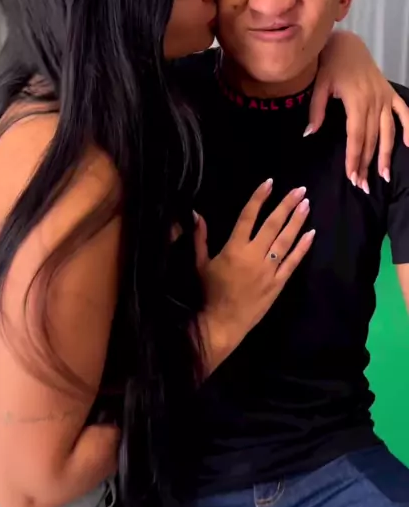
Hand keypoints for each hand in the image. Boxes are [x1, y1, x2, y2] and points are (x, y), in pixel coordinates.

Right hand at [195, 180, 314, 374]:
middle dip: (287, 205)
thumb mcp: (200, 264)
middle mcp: (254, 255)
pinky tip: (311, 234)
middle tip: (300, 190)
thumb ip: (199, 238)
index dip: (259, 198)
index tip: (269, 183)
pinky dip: (302, 247)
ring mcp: (269, 270)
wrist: (222, 324)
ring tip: (306, 204)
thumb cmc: (208, 292)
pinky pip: (293, 262)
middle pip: (273, 224)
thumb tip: (196, 214)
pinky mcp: (278, 283)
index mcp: (235, 248)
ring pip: (286, 240)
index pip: (248, 216)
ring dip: (297, 221)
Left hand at [309, 31, 408, 189]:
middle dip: (366, 163)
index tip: (351, 176)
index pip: (356, 137)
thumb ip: (316, 110)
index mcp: (356, 101)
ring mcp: (385, 97)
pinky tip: (408, 145)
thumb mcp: (319, 85)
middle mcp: (374, 101)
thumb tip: (309, 134)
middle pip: (371, 139)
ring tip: (384, 176)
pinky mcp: (390, 93)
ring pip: (388, 131)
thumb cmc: (330, 64)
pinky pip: (404, 112)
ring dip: (386, 154)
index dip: (354, 158)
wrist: (347, 44)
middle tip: (362, 185)